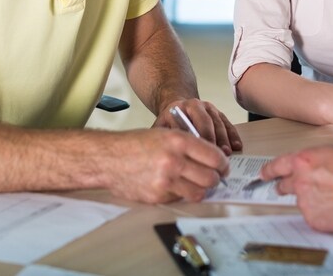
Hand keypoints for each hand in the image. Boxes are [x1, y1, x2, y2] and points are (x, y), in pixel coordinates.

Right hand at [103, 129, 228, 203]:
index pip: (214, 156)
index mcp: (178, 141)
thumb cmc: (136, 144)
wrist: (108, 158)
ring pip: (200, 192)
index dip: (223, 163)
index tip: (223, 166)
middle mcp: (173, 161)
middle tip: (214, 177)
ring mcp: (165, 181)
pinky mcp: (158, 196)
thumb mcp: (164, 133)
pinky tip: (176, 185)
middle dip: (216, 178)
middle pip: (211, 177)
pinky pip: (181, 198)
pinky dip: (182, 193)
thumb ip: (188, 144)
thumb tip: (213, 158)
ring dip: (203, 189)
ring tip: (198, 183)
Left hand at [153, 98, 242, 154]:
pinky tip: (237, 146)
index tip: (199, 153)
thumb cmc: (169, 122)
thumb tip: (173, 154)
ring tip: (227, 154)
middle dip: (213, 139)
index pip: (191, 122)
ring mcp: (211, 109)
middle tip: (217, 155)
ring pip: (220, 123)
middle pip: (208, 122)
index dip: (196, 138)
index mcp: (183, 106)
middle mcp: (199, 105)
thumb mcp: (162, 126)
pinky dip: (234, 135)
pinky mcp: (220, 114)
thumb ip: (165, 136)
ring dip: (225, 140)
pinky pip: (228, 124)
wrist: (178, 108)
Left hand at [261, 146, 332, 233]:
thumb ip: (316, 160)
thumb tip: (314, 166)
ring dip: (309, 200)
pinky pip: (312, 215)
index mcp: (304, 161)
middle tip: (290, 188)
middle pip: (284, 185)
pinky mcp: (313, 219)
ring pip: (301, 201)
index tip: (264, 174)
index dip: (269, 170)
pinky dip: (320, 213)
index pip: (277, 165)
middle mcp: (300, 181)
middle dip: (285, 186)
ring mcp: (305, 201)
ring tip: (329, 197)